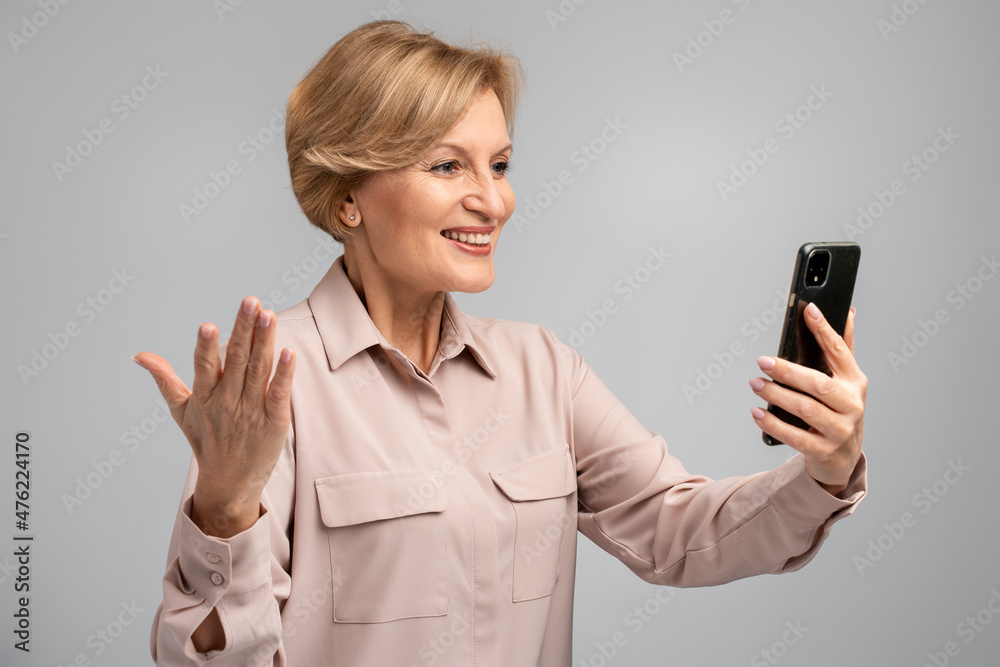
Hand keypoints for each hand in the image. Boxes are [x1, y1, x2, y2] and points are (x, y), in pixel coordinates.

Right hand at [132, 296, 294, 535]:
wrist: (229, 483)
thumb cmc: (205, 442)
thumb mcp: (182, 411)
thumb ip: (165, 379)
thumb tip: (139, 355)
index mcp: (204, 398)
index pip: (205, 368)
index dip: (207, 348)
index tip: (209, 326)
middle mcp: (227, 403)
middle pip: (237, 361)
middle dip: (244, 329)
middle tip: (251, 301)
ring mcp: (252, 412)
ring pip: (260, 371)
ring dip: (265, 342)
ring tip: (269, 315)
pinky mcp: (274, 422)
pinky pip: (279, 394)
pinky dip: (284, 374)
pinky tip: (289, 352)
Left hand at [749, 303, 866, 493]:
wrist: (843, 458)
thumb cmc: (839, 411)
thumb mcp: (846, 382)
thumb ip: (843, 349)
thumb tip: (848, 312)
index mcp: (856, 382)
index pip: (840, 351)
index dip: (825, 330)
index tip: (809, 310)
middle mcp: (852, 405)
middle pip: (818, 384)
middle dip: (788, 371)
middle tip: (762, 361)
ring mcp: (839, 430)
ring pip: (805, 409)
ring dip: (776, 395)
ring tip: (755, 384)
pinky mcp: (823, 450)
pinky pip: (794, 436)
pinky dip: (772, 423)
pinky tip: (756, 412)